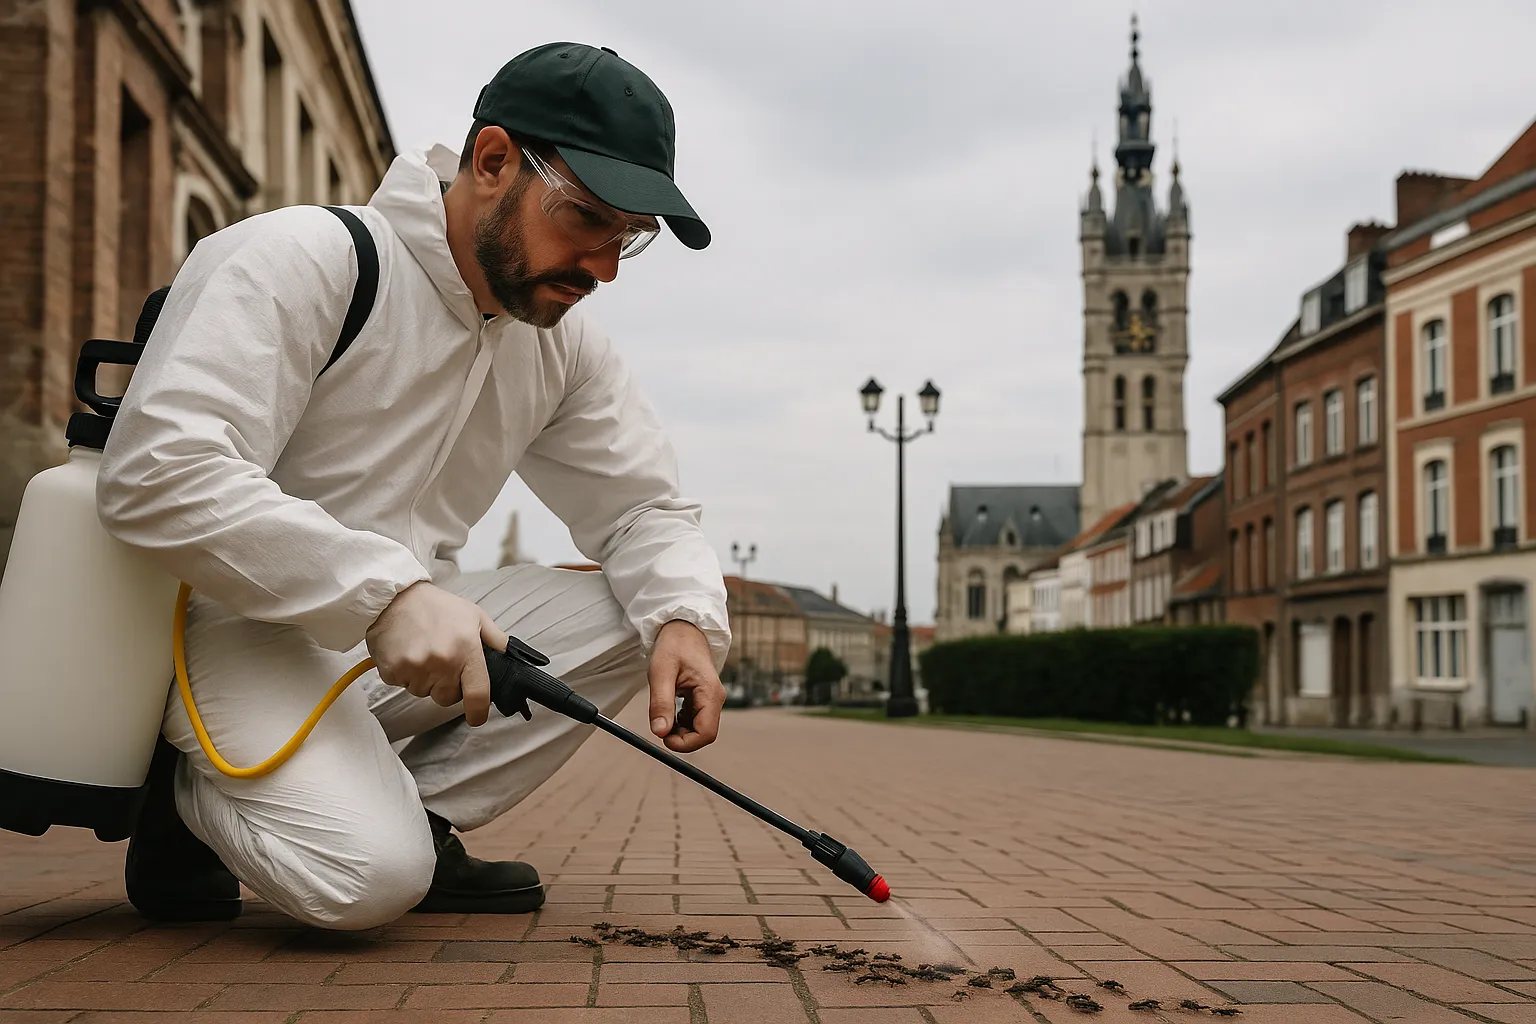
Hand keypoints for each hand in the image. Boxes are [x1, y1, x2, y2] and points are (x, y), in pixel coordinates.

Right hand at [365, 581, 508, 726]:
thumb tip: (511, 657)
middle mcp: (442, 662)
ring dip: (425, 679)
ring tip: (422, 651)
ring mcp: (415, 668)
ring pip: (424, 693)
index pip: (477, 694)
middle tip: (442, 660)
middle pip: (447, 698)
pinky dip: (405, 674)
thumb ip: (496, 639)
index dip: (478, 712)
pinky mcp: (393, 671)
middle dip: (447, 685)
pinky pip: (403, 685)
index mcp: (466, 650)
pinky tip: (407, 652)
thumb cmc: (436, 607)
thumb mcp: (474, 616)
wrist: (395, 596)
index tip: (477, 716)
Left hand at [647, 620, 724, 752]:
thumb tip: (659, 732)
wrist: (683, 628)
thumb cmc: (674, 645)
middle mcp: (715, 699)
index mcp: (710, 693)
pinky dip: (680, 722)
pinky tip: (669, 708)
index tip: (663, 739)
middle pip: (704, 734)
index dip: (685, 743)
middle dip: (681, 738)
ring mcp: (711, 699)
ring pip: (698, 728)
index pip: (706, 733)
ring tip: (663, 711)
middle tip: (660, 726)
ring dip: (679, 730)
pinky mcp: (704, 699)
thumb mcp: (661, 672)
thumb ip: (661, 703)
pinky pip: (695, 720)